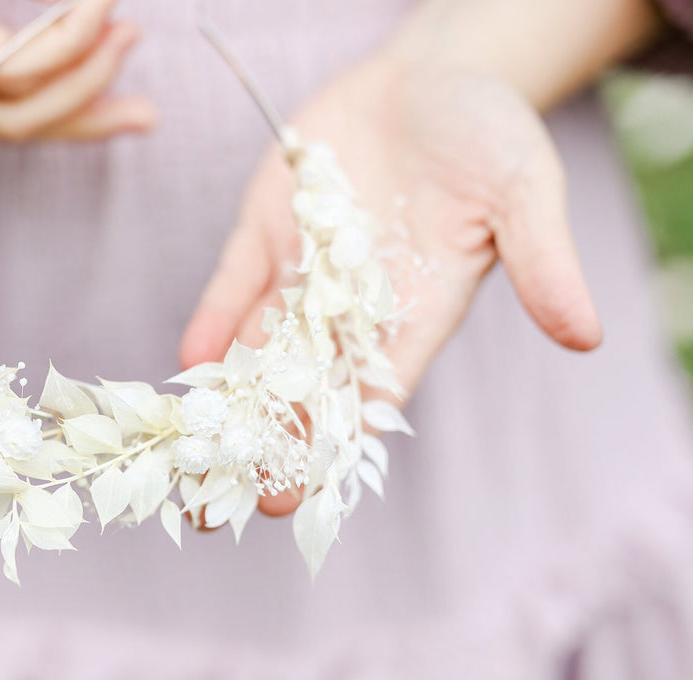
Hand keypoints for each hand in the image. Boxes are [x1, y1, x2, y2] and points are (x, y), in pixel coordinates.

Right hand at [0, 0, 156, 140]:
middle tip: (132, 39)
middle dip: (84, 89)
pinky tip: (99, 98)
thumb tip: (86, 7)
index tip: (107, 4)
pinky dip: (55, 102)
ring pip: (14, 124)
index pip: (3, 69)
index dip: (68, 42)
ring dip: (83, 112)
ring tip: (140, 110)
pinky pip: (5, 108)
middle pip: (13, 117)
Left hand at [179, 56, 601, 515]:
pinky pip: (234, 283)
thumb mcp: (523, 189)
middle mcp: (350, 307)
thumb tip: (585, 335)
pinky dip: (212, 318)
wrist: (429, 76)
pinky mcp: (267, 231)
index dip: (330, 449)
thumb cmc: (488, 133)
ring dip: (224, 399)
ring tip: (189, 455)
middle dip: (259, 445)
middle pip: (300, 391)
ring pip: (257, 349)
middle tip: (219, 508)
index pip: (368, 398)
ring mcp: (303, 271)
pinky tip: (190, 359)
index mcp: (415, 315)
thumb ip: (541, 260)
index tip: (296, 500)